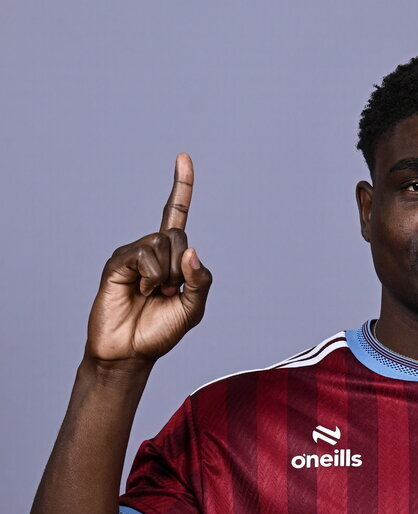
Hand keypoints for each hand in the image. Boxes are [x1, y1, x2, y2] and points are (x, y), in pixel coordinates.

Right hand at [86, 153, 212, 364]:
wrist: (129, 352)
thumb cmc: (159, 332)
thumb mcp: (193, 309)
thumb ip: (201, 281)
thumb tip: (193, 252)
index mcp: (171, 258)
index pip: (176, 215)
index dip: (181, 187)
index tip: (184, 158)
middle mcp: (151, 251)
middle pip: (177, 235)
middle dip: (181, 266)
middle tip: (169, 292)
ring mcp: (133, 255)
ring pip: (162, 243)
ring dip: (166, 275)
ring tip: (153, 294)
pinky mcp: (117, 262)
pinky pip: (144, 255)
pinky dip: (152, 276)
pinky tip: (142, 292)